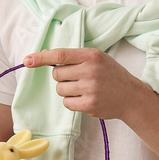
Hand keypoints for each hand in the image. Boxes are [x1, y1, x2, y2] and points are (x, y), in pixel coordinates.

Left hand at [24, 48, 139, 119]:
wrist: (131, 97)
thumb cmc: (111, 75)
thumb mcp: (97, 59)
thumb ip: (73, 57)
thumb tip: (44, 54)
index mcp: (91, 55)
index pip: (60, 55)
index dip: (41, 57)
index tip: (27, 60)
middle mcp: (90, 70)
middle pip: (57, 74)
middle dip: (62, 77)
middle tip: (77, 79)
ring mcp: (90, 88)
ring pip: (60, 89)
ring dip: (67, 91)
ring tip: (84, 89)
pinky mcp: (89, 104)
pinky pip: (67, 103)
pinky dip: (72, 102)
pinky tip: (85, 99)